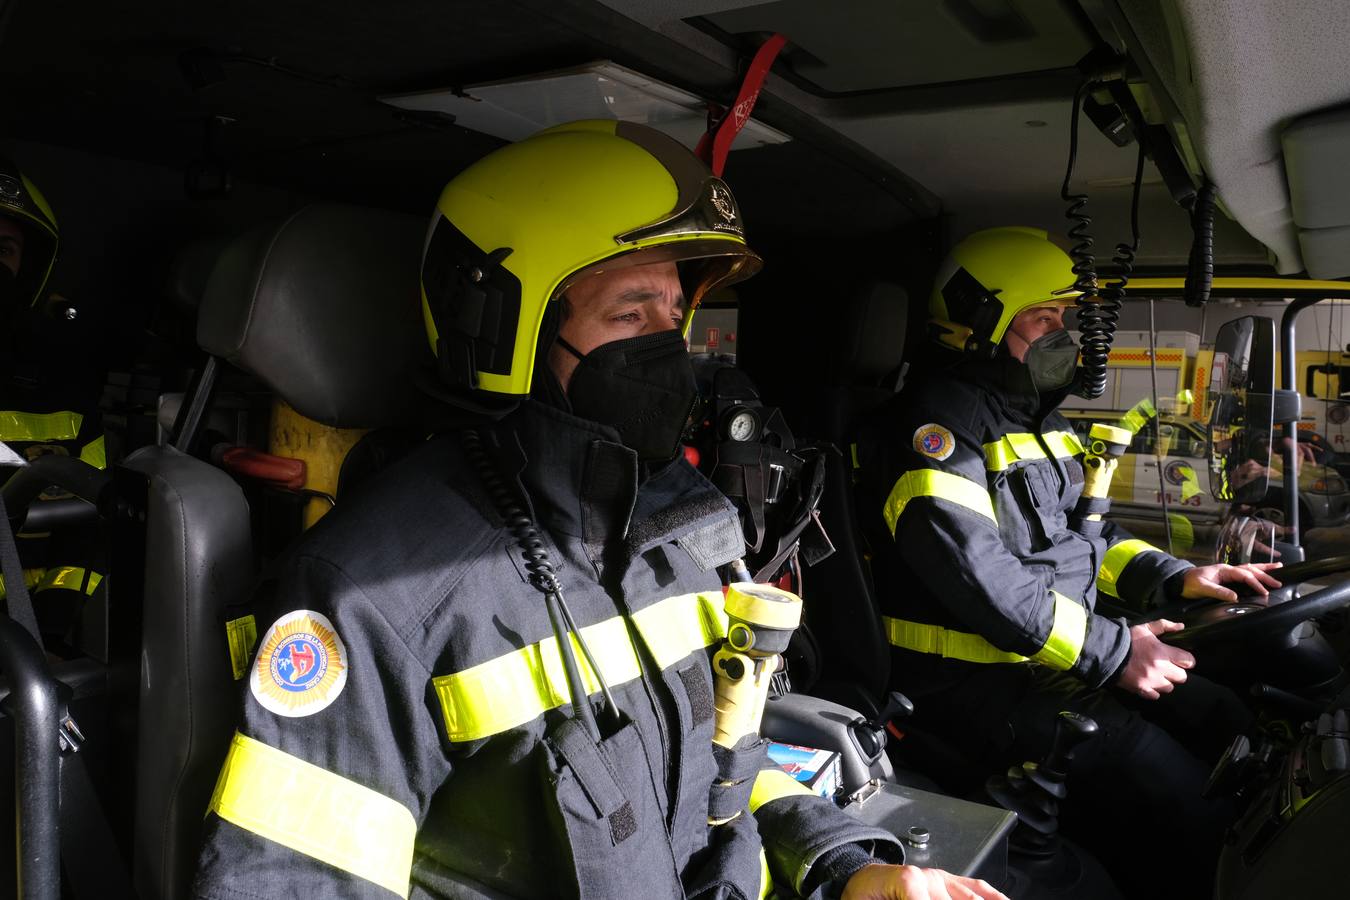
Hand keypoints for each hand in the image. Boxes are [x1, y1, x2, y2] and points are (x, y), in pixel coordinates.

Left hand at [841, 864, 1006, 898]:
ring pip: (970, 896)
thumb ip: (902, 898)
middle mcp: (928, 877)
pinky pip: (974, 888)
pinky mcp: (947, 881)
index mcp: (908, 881)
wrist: (859, 878)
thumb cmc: (862, 895)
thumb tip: (919, 897)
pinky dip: (992, 895)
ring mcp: (940, 878)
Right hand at [1114, 620, 1193, 699]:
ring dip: (1165, 681)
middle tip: (1168, 667)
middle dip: (1177, 671)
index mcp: (1162, 652)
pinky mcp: (1141, 689)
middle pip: (1182, 677)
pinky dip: (1154, 690)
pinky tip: (1148, 682)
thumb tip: (1181, 626)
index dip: (1186, 660)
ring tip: (1157, 675)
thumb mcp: (1145, 628)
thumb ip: (1164, 625)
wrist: (1106, 652)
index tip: (1181, 659)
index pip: (1188, 661)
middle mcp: (1159, 669)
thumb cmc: (1127, 639)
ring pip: (1169, 687)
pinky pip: (1156, 695)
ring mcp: (1150, 681)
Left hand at [1180, 562, 1282, 601]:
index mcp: (1224, 570)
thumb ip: (1218, 592)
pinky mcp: (1226, 577)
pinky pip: (1244, 574)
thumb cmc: (1189, 583)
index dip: (1255, 583)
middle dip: (1265, 575)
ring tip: (1278, 568)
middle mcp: (1227, 569)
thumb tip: (1235, 597)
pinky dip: (1254, 573)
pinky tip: (1261, 574)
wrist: (1179, 581)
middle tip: (1278, 582)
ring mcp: (1227, 572)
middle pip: (1250, 569)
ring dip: (1263, 569)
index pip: (1244, 575)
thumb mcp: (1203, 588)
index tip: (1264, 592)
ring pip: (1249, 569)